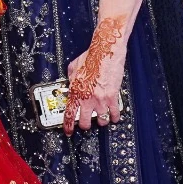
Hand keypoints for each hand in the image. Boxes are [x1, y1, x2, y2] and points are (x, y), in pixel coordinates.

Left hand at [64, 16, 126, 132]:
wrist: (105, 52)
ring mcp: (100, 99)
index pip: (69, 114)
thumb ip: (70, 80)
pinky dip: (114, 117)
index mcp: (75, 91)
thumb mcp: (73, 68)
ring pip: (101, 121)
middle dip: (85, 126)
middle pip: (85, 122)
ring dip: (101, 121)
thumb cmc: (90, 57)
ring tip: (101, 118)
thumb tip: (69, 85)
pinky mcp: (112, 97)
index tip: (69, 131)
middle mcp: (87, 98)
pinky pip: (115, 114)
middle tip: (86, 124)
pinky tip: (114, 117)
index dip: (68, 126)